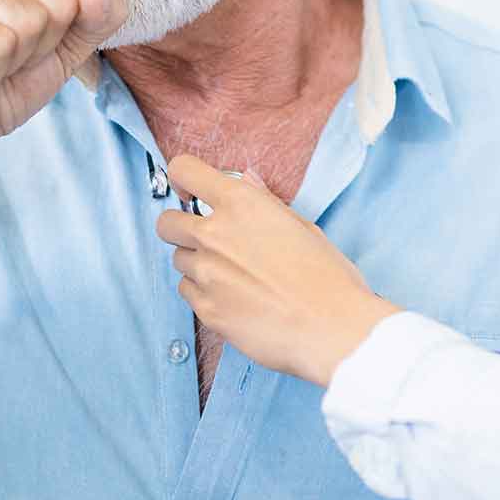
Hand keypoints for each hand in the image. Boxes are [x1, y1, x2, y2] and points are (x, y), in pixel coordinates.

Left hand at [156, 155, 397, 387]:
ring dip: (198, 263)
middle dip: (180, 226)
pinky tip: (235, 298)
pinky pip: (188, 292)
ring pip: (179, 260)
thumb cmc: (326, 278)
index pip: (185, 170)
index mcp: (242, 204)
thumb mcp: (302, 227)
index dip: (183, 178)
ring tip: (235, 276)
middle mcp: (216, 234)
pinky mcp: (206, 308)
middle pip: (166, 222)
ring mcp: (206, 273)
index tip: (189, 190)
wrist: (332, 329)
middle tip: (205, 238)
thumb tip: (246, 181)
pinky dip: (204, 293)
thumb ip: (264, 202)